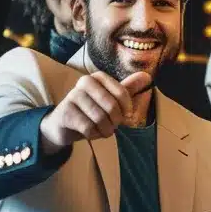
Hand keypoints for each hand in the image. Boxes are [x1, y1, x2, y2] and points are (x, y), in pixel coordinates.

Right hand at [38, 71, 153, 152]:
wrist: (63, 125)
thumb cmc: (91, 110)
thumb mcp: (110, 99)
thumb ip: (128, 89)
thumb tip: (147, 76)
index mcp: (98, 77)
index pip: (121, 92)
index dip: (127, 108)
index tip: (126, 115)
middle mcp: (84, 82)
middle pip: (111, 106)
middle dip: (115, 121)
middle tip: (112, 125)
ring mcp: (72, 96)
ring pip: (100, 118)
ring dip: (105, 130)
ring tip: (103, 130)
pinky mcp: (66, 113)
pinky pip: (88, 127)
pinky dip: (94, 135)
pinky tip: (91, 133)